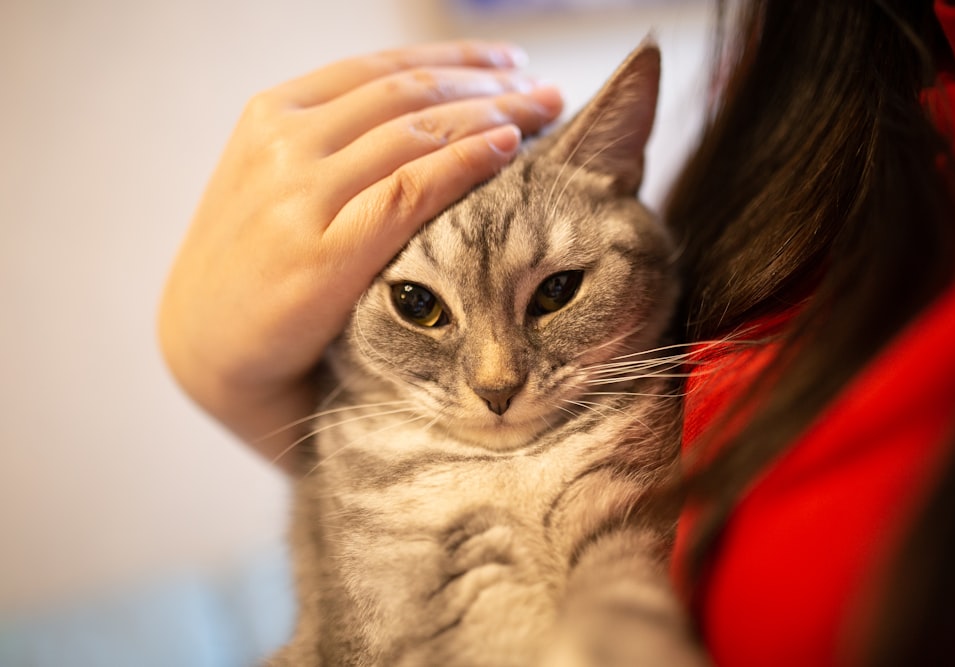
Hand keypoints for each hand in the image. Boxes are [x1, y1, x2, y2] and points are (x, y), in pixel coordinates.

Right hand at [158, 41, 562, 467]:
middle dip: (488, 85)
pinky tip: (507, 149)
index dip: (454, 59)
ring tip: (542, 114)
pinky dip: (464, 162)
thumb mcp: (274, 182)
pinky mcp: (322, 248)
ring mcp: (300, 192)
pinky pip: (409, 189)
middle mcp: (285, 141)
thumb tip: (416, 117)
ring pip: (416, 131)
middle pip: (409, 94)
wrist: (206, 345)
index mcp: (272, 113)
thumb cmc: (254, 265)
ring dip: (491, 115)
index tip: (508, 63)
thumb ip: (331, 145)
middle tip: (546, 89)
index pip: (382, 69)